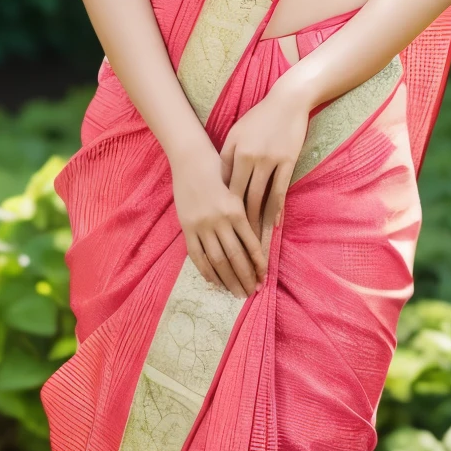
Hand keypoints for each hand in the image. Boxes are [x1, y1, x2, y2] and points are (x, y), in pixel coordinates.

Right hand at [170, 141, 268, 297]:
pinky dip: (206, 270)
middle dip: (245, 277)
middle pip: (235, 257)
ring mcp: (201, 224)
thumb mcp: (236, 190)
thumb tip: (255, 243)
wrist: (191, 158)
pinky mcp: (187, 226)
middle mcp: (220, 219)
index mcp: (236, 210)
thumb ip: (243, 215)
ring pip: (217, 259)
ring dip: (228, 279)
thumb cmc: (218, 170)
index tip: (263, 278)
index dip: (257, 264)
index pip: (250, 245)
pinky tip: (214, 281)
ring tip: (236, 292)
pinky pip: (197, 254)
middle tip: (252, 292)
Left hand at [219, 78, 310, 247]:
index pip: (224, 187)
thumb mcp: (236, 133)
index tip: (217, 228)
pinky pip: (280, 190)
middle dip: (237, 223)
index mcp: (232, 151)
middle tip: (234, 243)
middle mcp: (248, 158)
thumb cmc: (259, 117)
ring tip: (254, 242)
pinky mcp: (287, 161)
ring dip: (256, 222)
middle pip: (239, 198)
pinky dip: (276, 209)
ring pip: (259, 198)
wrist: (287, 100)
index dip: (220, 210)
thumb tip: (220, 182)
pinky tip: (274, 224)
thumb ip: (227, 157)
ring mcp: (268, 160)